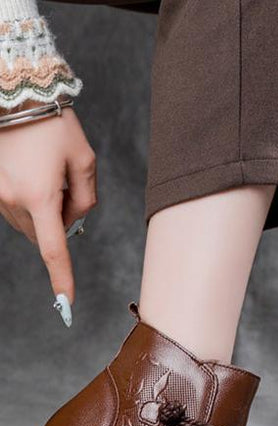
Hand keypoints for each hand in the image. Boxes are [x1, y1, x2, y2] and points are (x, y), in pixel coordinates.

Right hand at [0, 103, 96, 307]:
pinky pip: (13, 208)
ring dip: (42, 212)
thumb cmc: (53, 124)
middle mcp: (12, 199)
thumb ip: (85, 198)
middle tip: (65, 188)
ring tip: (44, 172)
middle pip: (44, 235)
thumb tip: (71, 220)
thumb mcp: (84, 160)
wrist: (14, 91)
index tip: (65, 303)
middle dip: (59, 224)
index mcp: (41, 197)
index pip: (55, 250)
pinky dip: (27, 201)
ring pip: (28, 223)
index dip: (62, 278)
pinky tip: (30, 171)